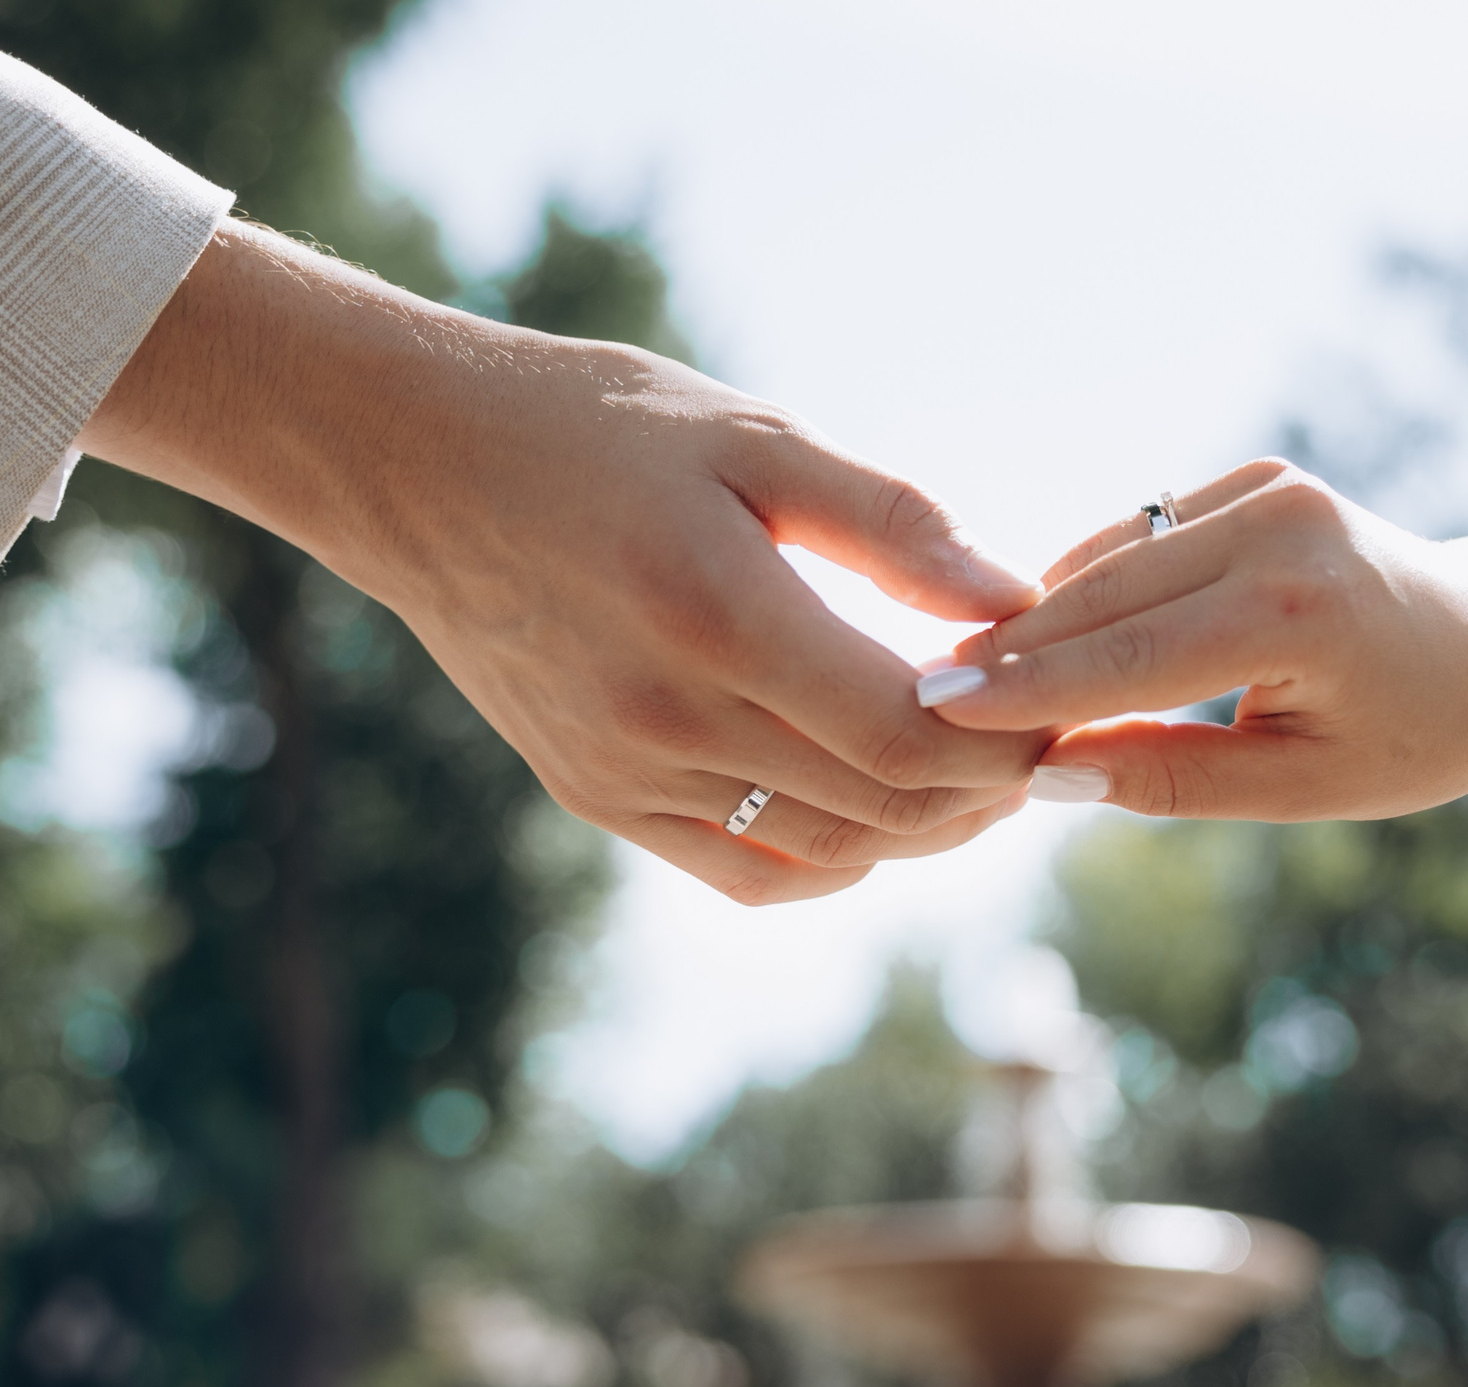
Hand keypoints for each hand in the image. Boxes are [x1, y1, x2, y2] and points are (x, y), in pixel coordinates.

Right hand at [82, 222, 1049, 902]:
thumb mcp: (752, 436)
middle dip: (986, 793)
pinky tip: (874, 808)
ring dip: (921, 831)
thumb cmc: (594, 427)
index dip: (1005, 744)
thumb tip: (1015, 600)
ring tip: (974, 775)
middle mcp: (665, 716)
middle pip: (882, 810)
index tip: (1057, 709)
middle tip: (1042, 748)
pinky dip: (835, 861)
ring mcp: (624, 773)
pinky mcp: (595, 798)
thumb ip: (891, 522)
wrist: (410, 465)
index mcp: (716, 613)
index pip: (906, 735)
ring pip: (828, 857)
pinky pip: (747, 877)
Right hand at [922, 460, 1467, 819]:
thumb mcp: (1305, 788)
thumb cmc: (1419, 735)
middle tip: (916, 701)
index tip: (931, 708)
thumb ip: (1173, 779)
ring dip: (1040, 619)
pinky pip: (1140, 537)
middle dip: (1011, 652)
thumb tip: (1045, 775)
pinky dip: (1091, 588)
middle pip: (1101, 596)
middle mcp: (1280, 526)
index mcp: (1297, 611)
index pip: (1126, 657)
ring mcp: (1268, 487)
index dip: (1024, 688)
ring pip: (1109, 559)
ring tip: (964, 682)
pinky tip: (1041, 640)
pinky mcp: (1257, 476)